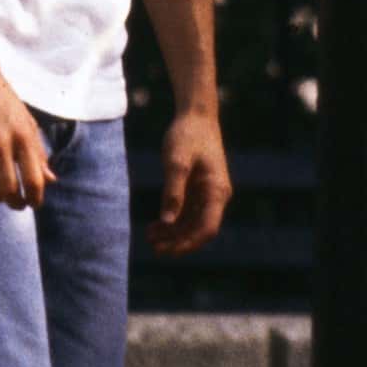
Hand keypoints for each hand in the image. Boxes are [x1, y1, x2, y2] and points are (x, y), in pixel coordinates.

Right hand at [0, 66, 53, 209]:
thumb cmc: (3, 101)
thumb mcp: (26, 122)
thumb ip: (38, 152)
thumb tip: (50, 181)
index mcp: (24, 136)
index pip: (34, 179)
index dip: (35, 198)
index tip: (33, 204)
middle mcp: (2, 141)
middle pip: (10, 189)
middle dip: (15, 203)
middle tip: (15, 204)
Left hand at [151, 110, 233, 255]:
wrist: (197, 116)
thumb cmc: (188, 135)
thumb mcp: (177, 162)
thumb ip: (172, 192)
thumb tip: (167, 221)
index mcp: (217, 191)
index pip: (207, 228)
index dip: (188, 243)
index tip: (167, 250)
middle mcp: (217, 196)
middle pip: (200, 230)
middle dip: (178, 242)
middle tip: (153, 248)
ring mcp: (209, 194)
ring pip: (193, 223)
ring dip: (174, 234)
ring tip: (150, 238)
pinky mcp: (199, 189)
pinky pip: (188, 213)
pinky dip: (173, 222)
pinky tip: (155, 226)